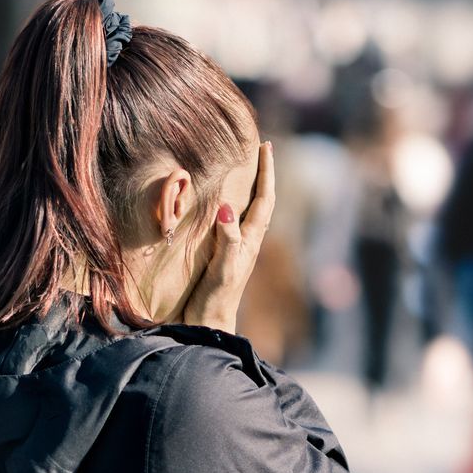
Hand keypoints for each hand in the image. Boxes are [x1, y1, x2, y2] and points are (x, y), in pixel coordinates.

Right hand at [182, 141, 273, 333]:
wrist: (207, 325)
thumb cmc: (216, 299)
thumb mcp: (224, 268)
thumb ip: (228, 239)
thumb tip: (228, 208)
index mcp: (251, 240)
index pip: (263, 199)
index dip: (266, 173)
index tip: (266, 147)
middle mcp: (246, 240)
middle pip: (260, 200)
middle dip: (261, 174)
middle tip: (260, 149)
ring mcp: (234, 247)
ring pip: (247, 210)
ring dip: (249, 188)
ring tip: (245, 167)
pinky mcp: (220, 254)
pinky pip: (230, 221)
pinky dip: (229, 204)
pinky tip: (221, 202)